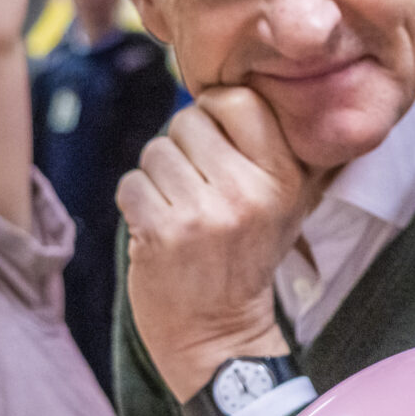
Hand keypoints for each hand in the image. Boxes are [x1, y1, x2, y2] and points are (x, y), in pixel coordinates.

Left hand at [117, 86, 307, 402]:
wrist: (219, 335)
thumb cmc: (246, 257)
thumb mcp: (283, 202)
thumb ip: (268, 144)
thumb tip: (236, 80)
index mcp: (283, 175)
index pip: (237, 100)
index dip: (215, 112)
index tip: (217, 144)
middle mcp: (248, 190)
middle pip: (187, 120)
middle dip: (183, 149)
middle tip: (198, 189)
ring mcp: (204, 213)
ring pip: (155, 151)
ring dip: (158, 179)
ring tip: (181, 213)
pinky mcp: (163, 233)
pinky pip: (131, 184)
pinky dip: (137, 205)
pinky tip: (160, 231)